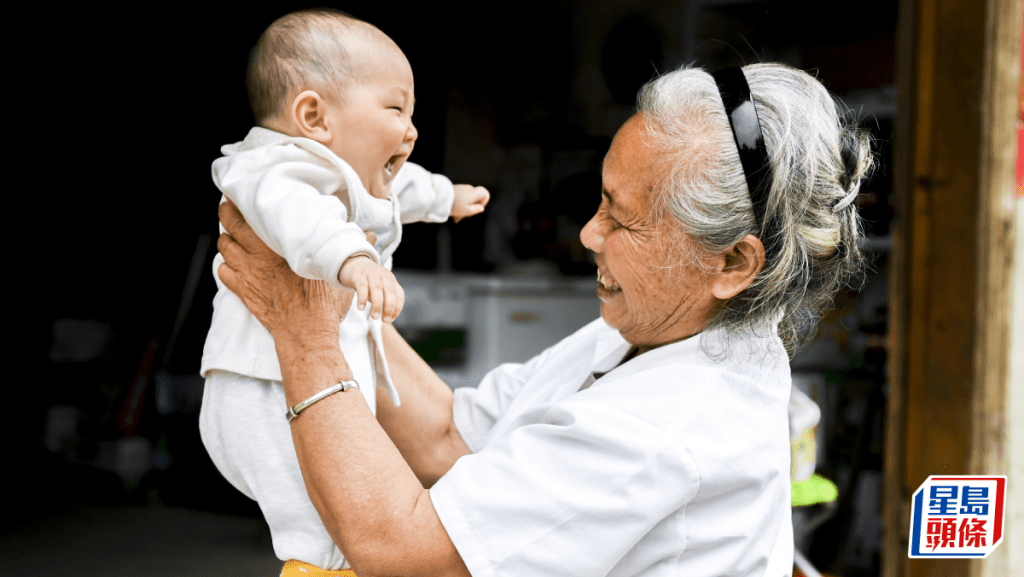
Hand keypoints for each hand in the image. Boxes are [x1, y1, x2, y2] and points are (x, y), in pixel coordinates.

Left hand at [217, 200, 353, 340]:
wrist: (306, 332)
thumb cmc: (322, 302)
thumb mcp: (339, 270)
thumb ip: (351, 248)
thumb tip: (369, 235)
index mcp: (279, 245)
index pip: (253, 215)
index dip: (243, 202)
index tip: (244, 194)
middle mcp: (258, 256)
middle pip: (230, 226)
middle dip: (227, 214)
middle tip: (228, 207)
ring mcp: (247, 274)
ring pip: (224, 248)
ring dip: (226, 240)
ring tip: (232, 234)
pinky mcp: (243, 292)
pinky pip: (224, 272)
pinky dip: (226, 265)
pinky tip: (234, 264)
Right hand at [338, 256, 405, 322]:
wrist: (354, 264)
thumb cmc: (369, 282)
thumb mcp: (380, 288)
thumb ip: (384, 300)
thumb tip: (388, 318)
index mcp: (391, 280)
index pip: (399, 295)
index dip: (397, 308)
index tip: (391, 319)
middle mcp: (383, 276)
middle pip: (390, 292)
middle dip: (389, 308)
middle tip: (385, 321)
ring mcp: (371, 274)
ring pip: (377, 289)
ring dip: (377, 305)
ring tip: (374, 317)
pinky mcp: (358, 275)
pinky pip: (362, 287)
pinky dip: (362, 298)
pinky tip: (361, 308)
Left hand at [450, 184, 489, 222]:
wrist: (439, 197)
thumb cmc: (455, 205)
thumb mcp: (468, 211)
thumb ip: (476, 209)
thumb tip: (481, 207)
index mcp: (474, 193)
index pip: (485, 193)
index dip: (485, 201)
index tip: (478, 208)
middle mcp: (469, 189)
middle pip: (475, 198)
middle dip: (471, 208)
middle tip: (464, 216)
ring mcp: (462, 188)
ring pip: (467, 199)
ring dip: (463, 208)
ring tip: (456, 217)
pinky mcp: (455, 189)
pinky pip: (460, 198)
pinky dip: (459, 205)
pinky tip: (453, 213)